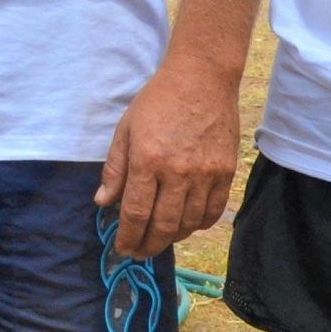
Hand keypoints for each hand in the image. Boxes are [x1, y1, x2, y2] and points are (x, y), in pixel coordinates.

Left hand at [94, 59, 238, 256]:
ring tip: (160, 240)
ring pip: (190, 223)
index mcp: (147, 161)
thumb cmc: (158, 101)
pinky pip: (214, 211)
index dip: (128, 237)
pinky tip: (188, 225)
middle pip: (163, 225)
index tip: (123, 249)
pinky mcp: (226, 172)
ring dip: (173, 238)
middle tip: (140, 252)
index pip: (136, 213)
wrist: (201, 79)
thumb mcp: (126, 129)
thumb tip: (104, 202)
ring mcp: (206, 174)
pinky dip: (199, 225)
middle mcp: (178, 172)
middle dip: (148, 245)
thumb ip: (115, 169)